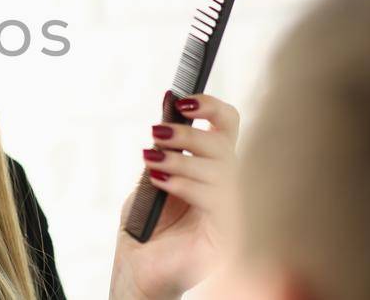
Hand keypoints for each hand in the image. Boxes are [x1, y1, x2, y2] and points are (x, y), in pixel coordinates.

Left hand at [110, 93, 240, 299]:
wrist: (137, 269)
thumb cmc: (145, 226)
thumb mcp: (152, 176)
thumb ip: (165, 145)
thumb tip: (170, 100)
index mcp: (214, 169)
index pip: (228, 127)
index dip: (211, 107)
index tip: (183, 101)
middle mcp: (229, 188)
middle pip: (225, 145)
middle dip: (188, 134)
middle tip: (156, 134)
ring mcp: (232, 212)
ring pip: (222, 170)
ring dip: (181, 159)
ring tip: (151, 160)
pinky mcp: (228, 236)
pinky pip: (217, 201)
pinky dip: (185, 185)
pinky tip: (161, 182)